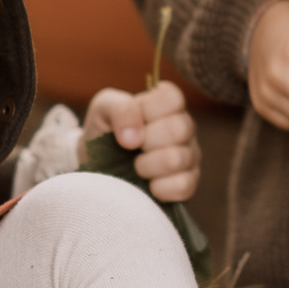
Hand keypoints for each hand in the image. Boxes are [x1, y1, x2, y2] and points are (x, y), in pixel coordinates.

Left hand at [81, 82, 197, 202]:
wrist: (98, 166)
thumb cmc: (105, 131)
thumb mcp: (103, 109)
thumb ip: (120, 109)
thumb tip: (134, 139)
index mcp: (168, 104)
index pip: (172, 99)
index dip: (147, 112)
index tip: (133, 121)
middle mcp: (185, 127)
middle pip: (178, 129)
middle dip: (146, 141)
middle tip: (132, 148)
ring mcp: (190, 156)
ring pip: (177, 159)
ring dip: (147, 166)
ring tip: (136, 166)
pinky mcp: (189, 183)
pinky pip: (182, 186)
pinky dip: (159, 188)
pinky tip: (148, 185)